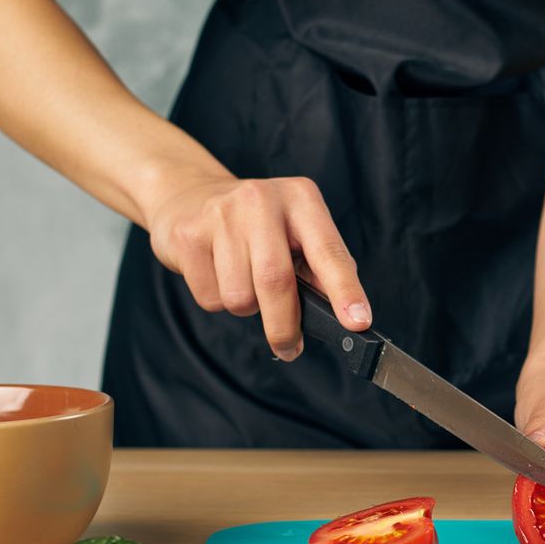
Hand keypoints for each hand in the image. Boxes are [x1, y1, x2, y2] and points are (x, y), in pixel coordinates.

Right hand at [144, 171, 370, 357]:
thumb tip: (342, 315)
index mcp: (301, 199)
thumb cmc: (254, 224)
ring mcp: (221, 215)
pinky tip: (218, 274)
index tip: (357, 322)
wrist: (187, 196)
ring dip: (247, 308)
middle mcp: (262, 200)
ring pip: (240, 297)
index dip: (344, 290)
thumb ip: (319, 268)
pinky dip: (218, 301)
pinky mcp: (188, 235)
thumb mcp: (295, 231)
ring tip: (245, 284)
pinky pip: (210, 298)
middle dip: (285, 325)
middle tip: (289, 347)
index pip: (329, 252)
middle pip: (277, 281)